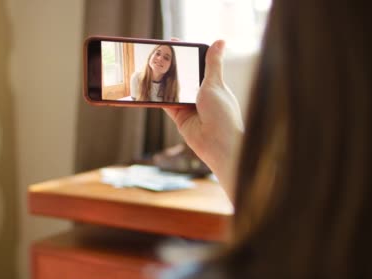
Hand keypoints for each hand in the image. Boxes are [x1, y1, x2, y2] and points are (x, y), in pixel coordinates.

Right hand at [164, 40, 243, 199]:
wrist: (219, 145)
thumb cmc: (223, 114)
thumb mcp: (216, 84)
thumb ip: (212, 64)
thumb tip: (220, 41)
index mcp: (215, 85)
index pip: (199, 64)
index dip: (186, 54)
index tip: (173, 42)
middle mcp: (203, 96)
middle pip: (184, 77)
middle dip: (172, 67)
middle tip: (157, 55)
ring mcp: (191, 107)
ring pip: (174, 90)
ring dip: (163, 82)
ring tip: (149, 68)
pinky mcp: (181, 119)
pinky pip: (167, 105)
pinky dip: (158, 98)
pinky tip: (148, 88)